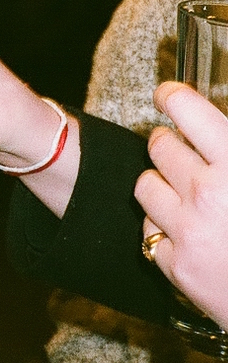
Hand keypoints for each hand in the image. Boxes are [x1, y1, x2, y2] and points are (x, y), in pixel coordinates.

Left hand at [136, 81, 227, 330]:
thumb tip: (218, 130)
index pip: (183, 108)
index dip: (171, 96)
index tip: (167, 96)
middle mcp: (206, 193)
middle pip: (158, 145)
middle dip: (171, 144)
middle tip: (187, 154)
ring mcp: (188, 231)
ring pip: (145, 185)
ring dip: (163, 185)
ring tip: (187, 194)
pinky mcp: (177, 266)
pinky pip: (149, 230)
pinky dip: (165, 228)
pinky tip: (189, 232)